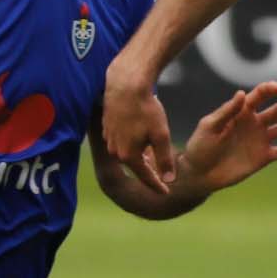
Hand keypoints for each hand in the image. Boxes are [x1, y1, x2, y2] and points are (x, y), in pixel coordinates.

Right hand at [101, 69, 175, 192]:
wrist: (126, 84)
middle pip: (135, 166)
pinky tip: (139, 138)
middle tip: (161, 176)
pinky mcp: (107, 127)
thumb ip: (164, 159)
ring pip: (127, 153)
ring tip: (151, 158)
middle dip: (148, 170)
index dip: (157, 185)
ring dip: (139, 156)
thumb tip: (169, 180)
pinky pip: (121, 142)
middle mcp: (116, 151)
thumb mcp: (161, 135)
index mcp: (129, 156)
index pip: (145, 177)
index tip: (167, 192)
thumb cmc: (146, 109)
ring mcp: (109, 139)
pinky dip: (131, 143)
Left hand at [173, 80, 276, 195]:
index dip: (268, 90)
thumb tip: (241, 94)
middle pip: (276, 111)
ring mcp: (261, 139)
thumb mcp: (210, 126)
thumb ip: (227, 111)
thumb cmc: (200, 146)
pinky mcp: (264, 157)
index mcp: (241, 111)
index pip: (258, 96)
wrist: (200, 173)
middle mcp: (254, 123)